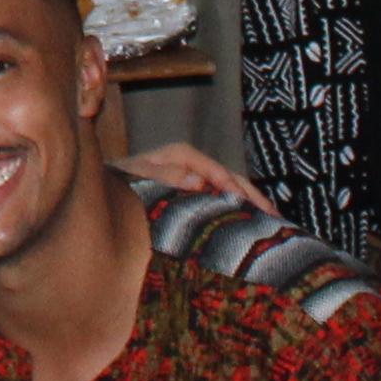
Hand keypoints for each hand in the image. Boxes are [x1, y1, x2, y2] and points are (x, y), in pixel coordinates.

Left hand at [122, 141, 267, 214]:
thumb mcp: (137, 176)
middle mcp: (193, 166)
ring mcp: (198, 181)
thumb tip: (199, 180)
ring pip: (230, 190)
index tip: (241, 199)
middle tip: (273, 214)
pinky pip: (223, 202)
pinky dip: (240, 211)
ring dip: (251, 204)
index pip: (211, 168)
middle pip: (228, 177)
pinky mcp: (199, 197)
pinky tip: (257, 224)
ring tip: (275, 221)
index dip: (227, 182)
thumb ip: (165, 174)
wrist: (105, 193)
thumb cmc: (119, 183)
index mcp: (179, 156)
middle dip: (251, 194)